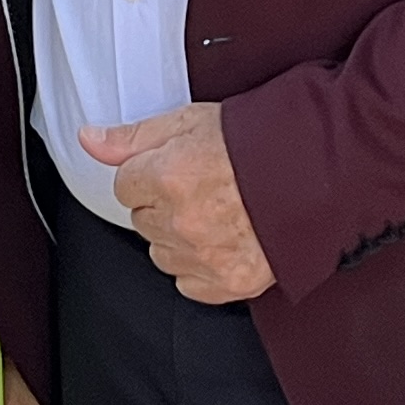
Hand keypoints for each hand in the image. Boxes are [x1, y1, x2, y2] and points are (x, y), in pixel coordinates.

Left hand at [83, 103, 272, 303]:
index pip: (125, 186)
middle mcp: (180, 221)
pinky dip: (201, 266)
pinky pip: (189, 283)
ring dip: (179, 238)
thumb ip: (132, 137)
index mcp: (166, 176)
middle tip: (202, 188)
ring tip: (217, 213)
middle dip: (163, 205)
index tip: (177, 169)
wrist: (316, 172)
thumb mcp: (189, 121)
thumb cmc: (256, 142)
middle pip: (142, 220)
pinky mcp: (228, 282)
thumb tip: (88, 140)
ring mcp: (204, 256)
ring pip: (162, 253)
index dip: (150, 174)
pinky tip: (224, 240)